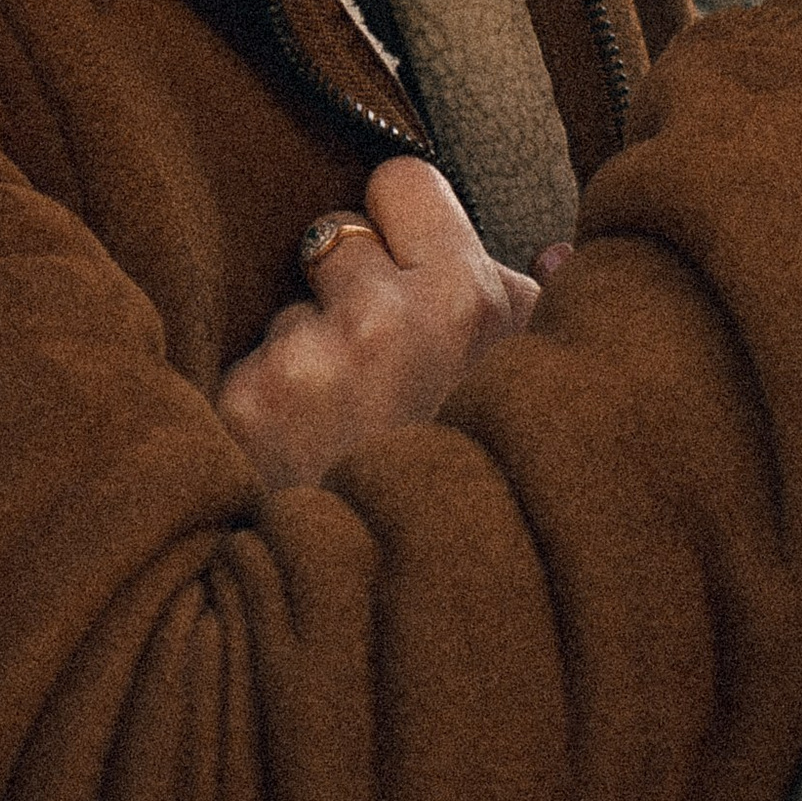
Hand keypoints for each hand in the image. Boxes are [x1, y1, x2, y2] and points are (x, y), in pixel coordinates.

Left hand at [217, 160, 548, 489]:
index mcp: (466, 297)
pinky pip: (245, 371)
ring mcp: (306, 363)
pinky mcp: (244, 411)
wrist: (407, 621)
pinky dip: (264, 412)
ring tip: (343, 433)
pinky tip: (301, 463)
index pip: (398, 179)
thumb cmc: (488, 489)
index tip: (406, 265)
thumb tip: (557, 248)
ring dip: (306, 357)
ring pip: (286, 314)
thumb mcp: (543, 394)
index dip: (401, 223)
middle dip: (346, 288)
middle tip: (376, 364)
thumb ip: (545, 308)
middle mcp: (383, 318)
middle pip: (330, 238)